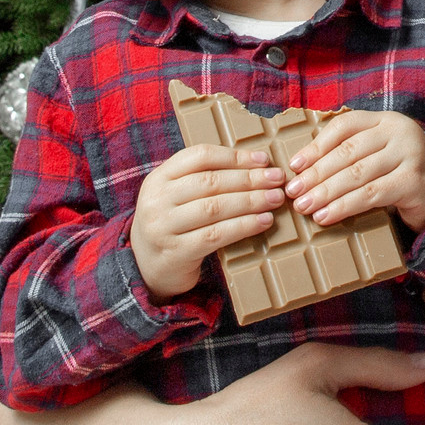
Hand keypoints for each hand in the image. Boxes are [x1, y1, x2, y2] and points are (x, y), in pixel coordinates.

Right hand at [132, 143, 283, 297]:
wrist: (146, 268)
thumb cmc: (173, 224)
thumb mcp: (176, 195)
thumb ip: (204, 178)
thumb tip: (257, 165)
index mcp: (158, 178)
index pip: (199, 156)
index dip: (235, 156)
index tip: (263, 160)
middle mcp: (156, 200)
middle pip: (210, 182)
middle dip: (249, 179)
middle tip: (278, 179)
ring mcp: (162, 227)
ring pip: (215, 207)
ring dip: (251, 201)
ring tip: (276, 198)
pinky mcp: (176, 252)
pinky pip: (216, 235)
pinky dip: (244, 226)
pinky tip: (264, 221)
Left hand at [286, 110, 424, 229]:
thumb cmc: (398, 170)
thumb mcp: (377, 152)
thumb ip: (349, 152)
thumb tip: (301, 169)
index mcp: (385, 119)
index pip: (344, 126)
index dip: (316, 146)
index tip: (294, 166)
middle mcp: (399, 131)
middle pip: (348, 152)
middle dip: (316, 174)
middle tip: (293, 192)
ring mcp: (409, 155)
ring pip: (357, 174)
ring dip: (326, 193)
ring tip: (305, 207)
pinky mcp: (413, 181)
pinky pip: (371, 194)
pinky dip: (345, 206)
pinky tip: (327, 216)